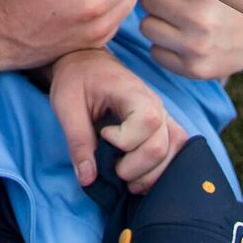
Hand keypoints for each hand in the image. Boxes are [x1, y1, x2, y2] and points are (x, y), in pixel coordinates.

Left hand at [46, 48, 182, 191]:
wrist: (87, 63)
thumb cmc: (76, 79)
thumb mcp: (66, 106)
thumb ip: (78, 141)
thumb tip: (88, 179)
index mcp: (133, 92)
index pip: (146, 123)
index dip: (122, 140)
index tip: (102, 134)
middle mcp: (156, 104)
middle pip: (159, 147)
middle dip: (133, 168)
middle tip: (110, 167)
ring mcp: (164, 116)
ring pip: (174, 153)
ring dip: (148, 175)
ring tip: (125, 176)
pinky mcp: (164, 127)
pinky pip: (176, 152)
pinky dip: (160, 170)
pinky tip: (140, 175)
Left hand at [132, 0, 242, 81]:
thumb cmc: (224, 1)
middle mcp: (201, 18)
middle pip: (148, 1)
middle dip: (158, 0)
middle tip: (178, 4)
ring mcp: (197, 46)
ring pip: (146, 26)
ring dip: (158, 23)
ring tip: (180, 22)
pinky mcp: (194, 69)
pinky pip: (155, 52)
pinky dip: (164, 46)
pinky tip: (184, 41)